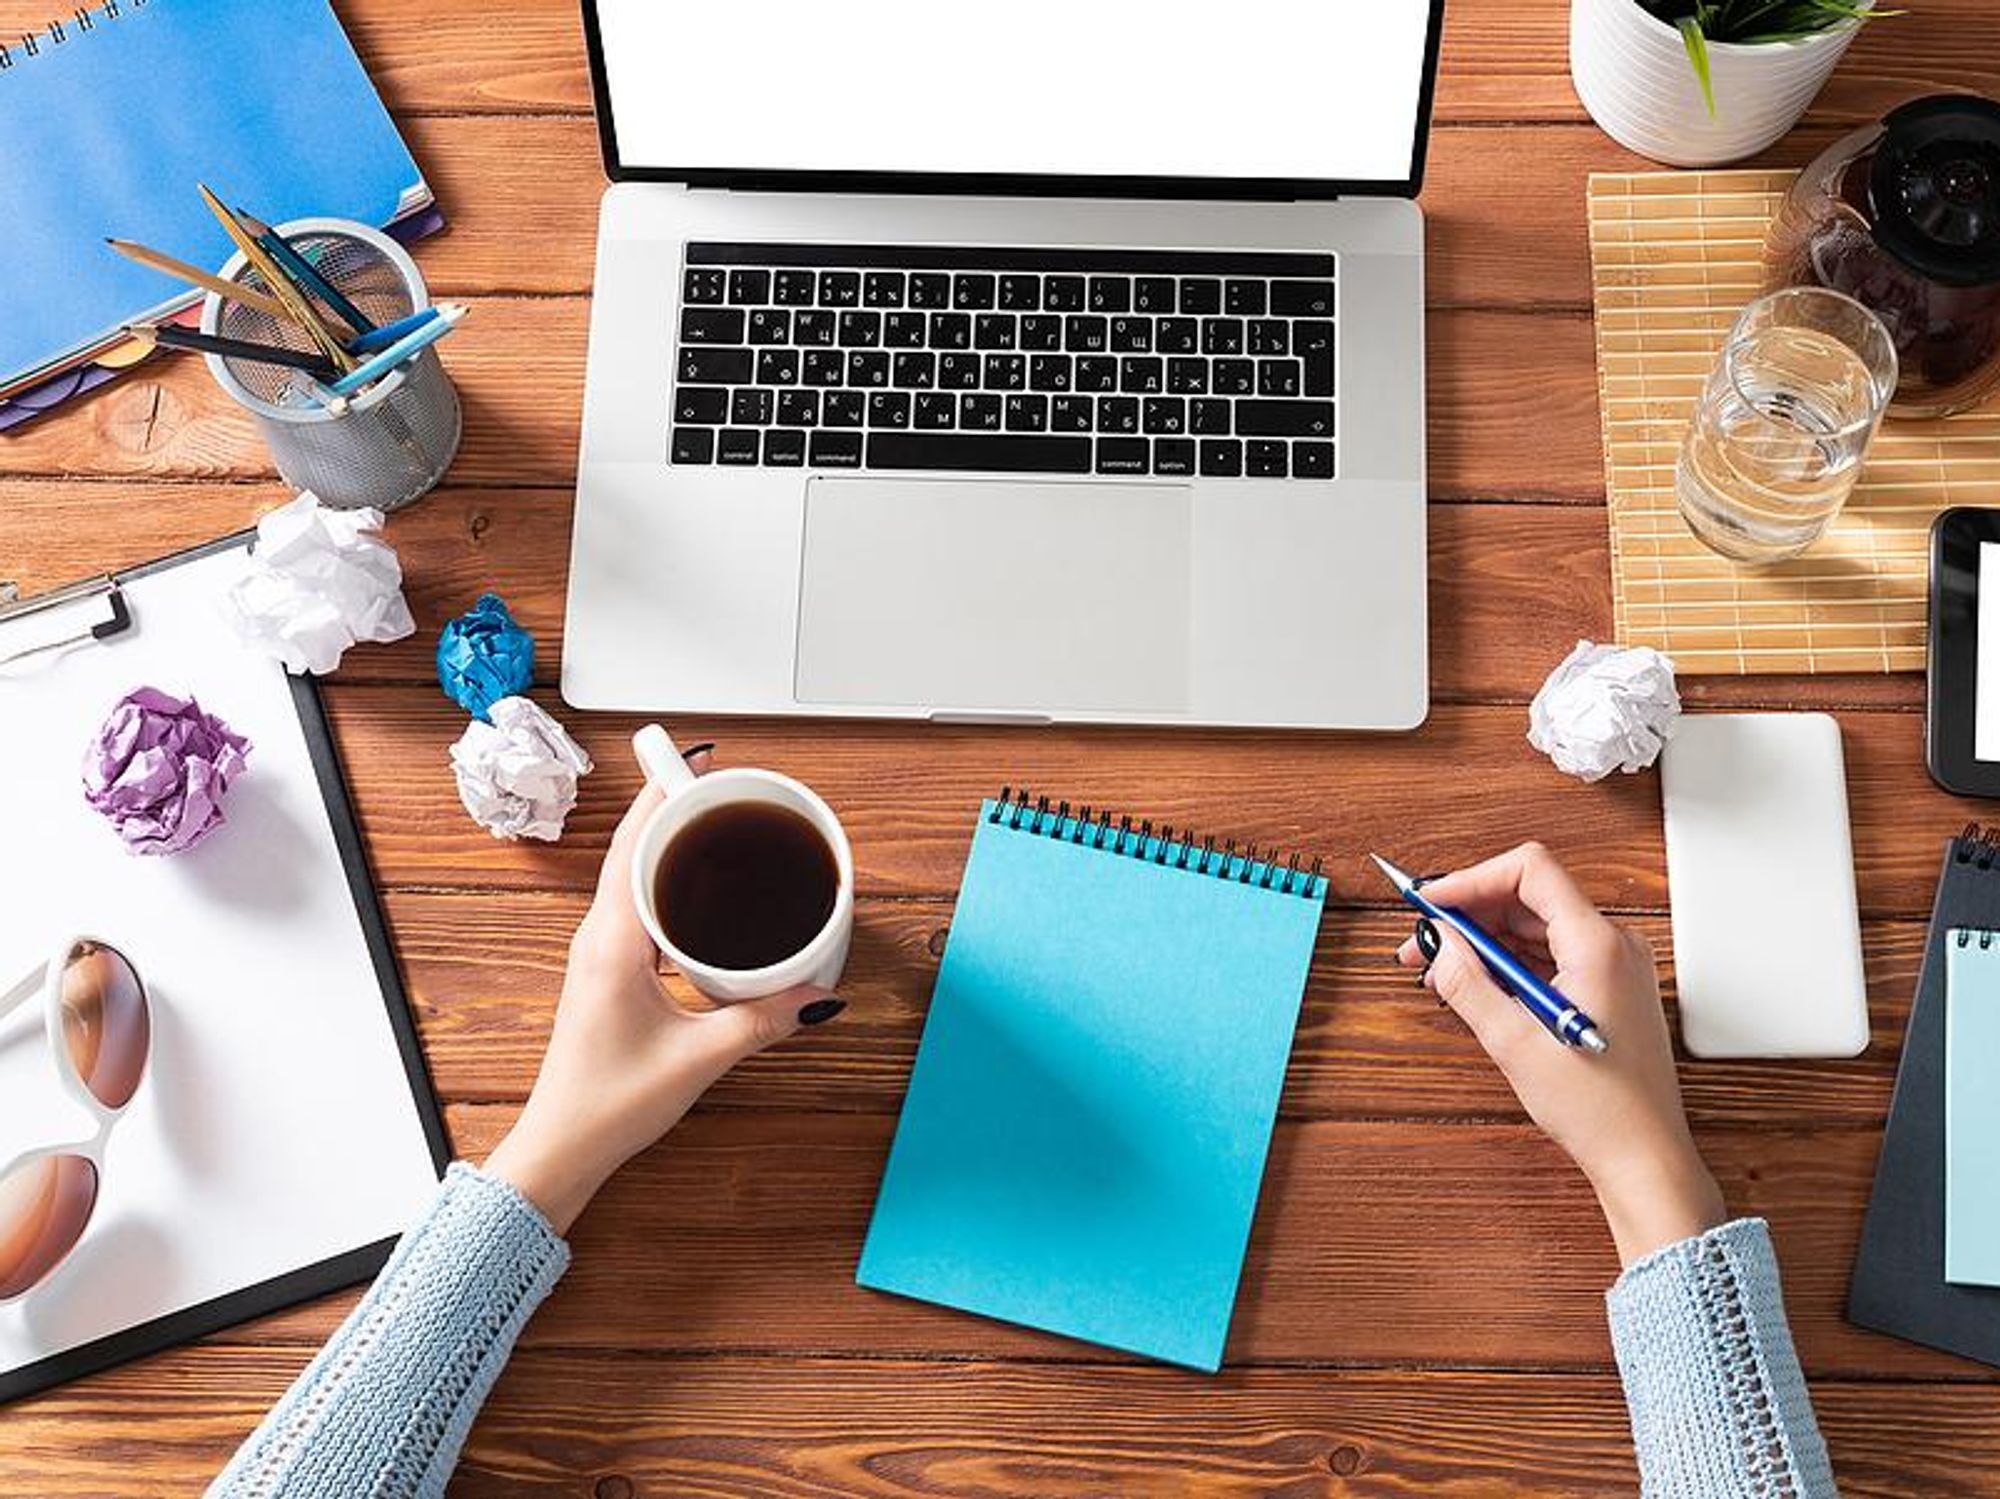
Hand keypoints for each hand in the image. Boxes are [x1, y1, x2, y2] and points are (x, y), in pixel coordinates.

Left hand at [484, 752, 843, 1232]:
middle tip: (722, 782)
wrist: (561, 1148)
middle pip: (633, 846)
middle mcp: (598, 936)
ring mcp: (599, 952)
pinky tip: (700, 890)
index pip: (635, 843)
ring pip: (633, 873)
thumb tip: (817, 993)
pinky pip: (637, 904)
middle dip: (674, 807)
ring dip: (668, 842)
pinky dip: (666, 880)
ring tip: (717, 822)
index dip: (664, 794)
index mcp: (611, 942)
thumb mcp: (699, 1059)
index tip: (696, 759)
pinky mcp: (608, 969)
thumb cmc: (608, 1105)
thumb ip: (762, 1021)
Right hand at [1395, 842, 1724, 1265]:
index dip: (1471, 879)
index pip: (1529, 870)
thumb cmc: (1600, 1110)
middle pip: (1528, 895)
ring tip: (1442, 971)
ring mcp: (1614, 966)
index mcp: (1597, 946)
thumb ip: (1469, 985)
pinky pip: (1551, 953)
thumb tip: (1439, 944)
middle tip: (1423, 943)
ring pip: (1536, 925)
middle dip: (1469, 914)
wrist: (1645, 1157)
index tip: (1432, 903)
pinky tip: (1478, 987)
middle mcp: (1613, 945)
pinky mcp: (1609, 987)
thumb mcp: (1515, 1044)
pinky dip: (1510, 963)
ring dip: (1486, 940)